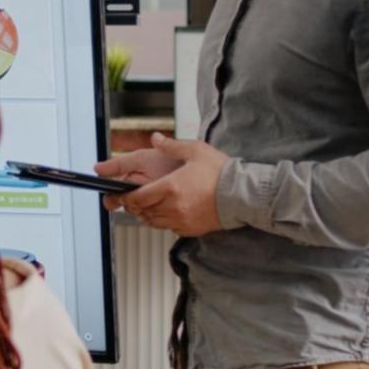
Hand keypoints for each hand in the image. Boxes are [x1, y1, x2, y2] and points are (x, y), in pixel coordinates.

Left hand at [105, 133, 226, 236]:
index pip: (137, 198)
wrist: (244, 194)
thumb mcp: (196, 151)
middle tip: (133, 199)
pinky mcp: (191, 229)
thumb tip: (155, 138)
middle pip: (143, 211)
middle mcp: (173, 207)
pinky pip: (169, 228)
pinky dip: (164, 222)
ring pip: (154, 222)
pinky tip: (168, 212)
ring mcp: (182, 220)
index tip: (123, 193)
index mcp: (170, 187)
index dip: (127, 197)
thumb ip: (171, 146)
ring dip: (148, 214)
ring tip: (149, 205)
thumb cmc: (221, 172)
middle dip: (135, 206)